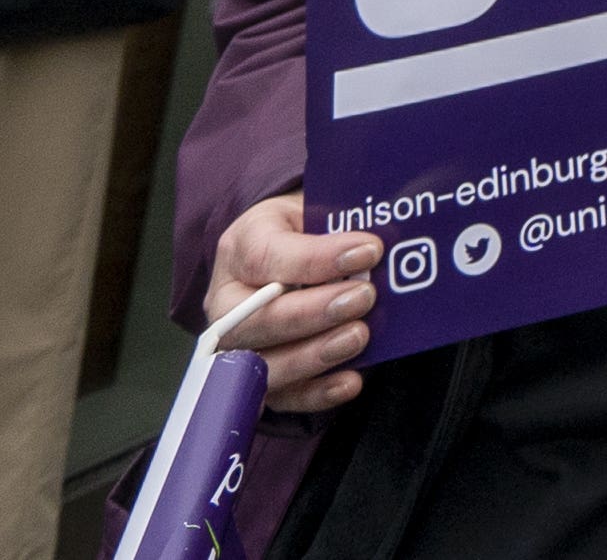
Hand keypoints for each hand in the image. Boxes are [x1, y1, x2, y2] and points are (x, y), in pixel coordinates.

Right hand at [205, 193, 380, 412]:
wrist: (293, 251)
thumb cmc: (307, 230)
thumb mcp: (315, 209)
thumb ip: (338, 225)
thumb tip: (379, 245)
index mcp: (240, 248)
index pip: (265, 256)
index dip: (316, 258)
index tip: (368, 251)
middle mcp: (227, 303)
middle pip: (256, 317)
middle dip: (313, 311)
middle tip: (364, 297)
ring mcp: (237, 346)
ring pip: (262, 362)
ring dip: (314, 354)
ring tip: (360, 336)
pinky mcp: (257, 381)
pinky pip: (281, 397)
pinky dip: (317, 393)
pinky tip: (350, 381)